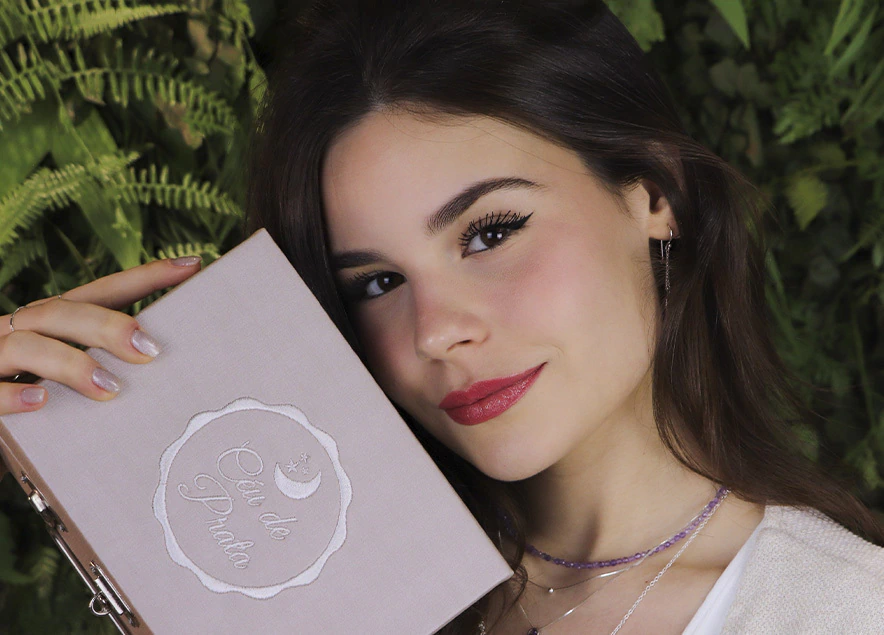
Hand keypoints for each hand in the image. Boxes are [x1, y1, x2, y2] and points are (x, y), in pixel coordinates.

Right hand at [0, 256, 202, 476]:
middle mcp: (19, 329)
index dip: (144, 276)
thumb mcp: (62, 367)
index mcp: (50, 321)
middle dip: (107, 326)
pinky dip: (13, 396)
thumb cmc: (26, 387)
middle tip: (149, 350)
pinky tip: (40, 401)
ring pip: (26, 345)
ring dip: (71, 364)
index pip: (100, 291)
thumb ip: (100, 361)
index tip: (190, 266)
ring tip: (109, 387)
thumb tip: (161, 363)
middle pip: (61, 312)